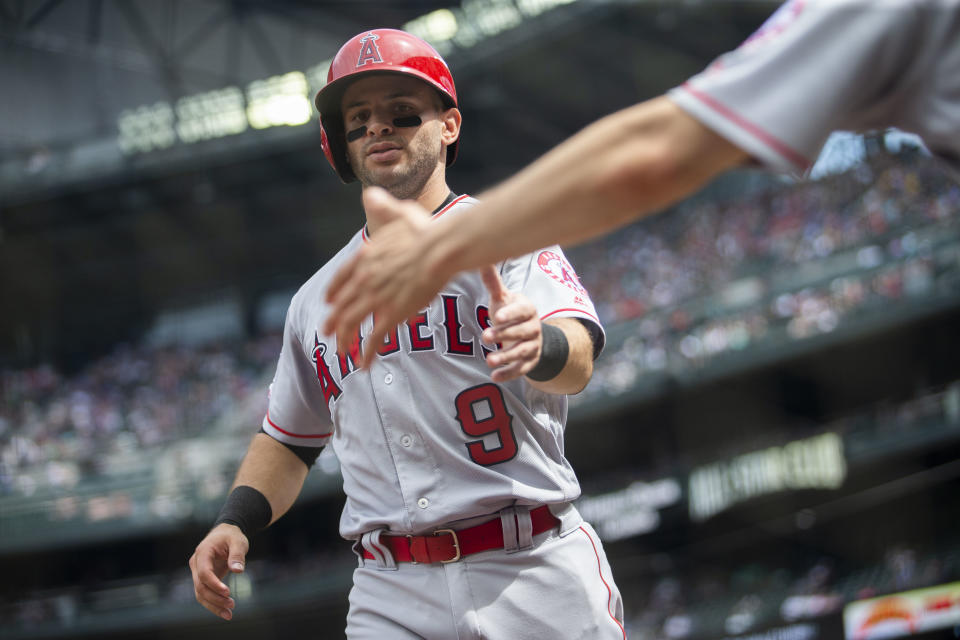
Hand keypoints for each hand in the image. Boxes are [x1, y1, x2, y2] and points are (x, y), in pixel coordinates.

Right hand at [188, 523, 248, 620]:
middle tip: (232, 605)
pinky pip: (205, 594)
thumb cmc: (232, 536)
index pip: (204, 572)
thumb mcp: (238, 541)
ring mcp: (197, 572)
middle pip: (200, 586)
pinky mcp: (203, 579)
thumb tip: (238, 570)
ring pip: (200, 593)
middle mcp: (196, 563)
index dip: (214, 584)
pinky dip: (213, 603)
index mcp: (203, 552)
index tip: (227, 592)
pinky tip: (225, 611)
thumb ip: (237, 555)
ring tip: (229, 614)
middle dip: (215, 598)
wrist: (225, 534)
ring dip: (213, 605)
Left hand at [324, 187, 446, 366]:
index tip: (328, 302)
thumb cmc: (426, 231)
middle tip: (328, 333)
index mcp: (365, 257)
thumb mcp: (400, 213)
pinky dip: (367, 353)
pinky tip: (364, 365)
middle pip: (341, 305)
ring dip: (345, 341)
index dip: (333, 292)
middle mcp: (364, 278)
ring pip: (351, 324)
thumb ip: (383, 206)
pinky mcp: (391, 314)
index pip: (341, 277)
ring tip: (344, 353)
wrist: (440, 250)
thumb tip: (370, 194)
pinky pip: (374, 338)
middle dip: (333, 322)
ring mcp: (376, 297)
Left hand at [480, 266, 541, 382]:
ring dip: (506, 357)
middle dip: (504, 335)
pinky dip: (508, 374)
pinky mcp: (530, 362)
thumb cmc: (511, 312)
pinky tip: (494, 376)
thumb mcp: (503, 298)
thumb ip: (493, 282)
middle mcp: (534, 328)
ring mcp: (534, 346)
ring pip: (522, 352)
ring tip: (489, 360)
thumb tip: (481, 259)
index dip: (511, 314)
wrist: (530, 333)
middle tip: (485, 337)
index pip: (523, 310)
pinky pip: (521, 369)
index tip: (496, 316)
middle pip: (521, 332)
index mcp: (528, 309)